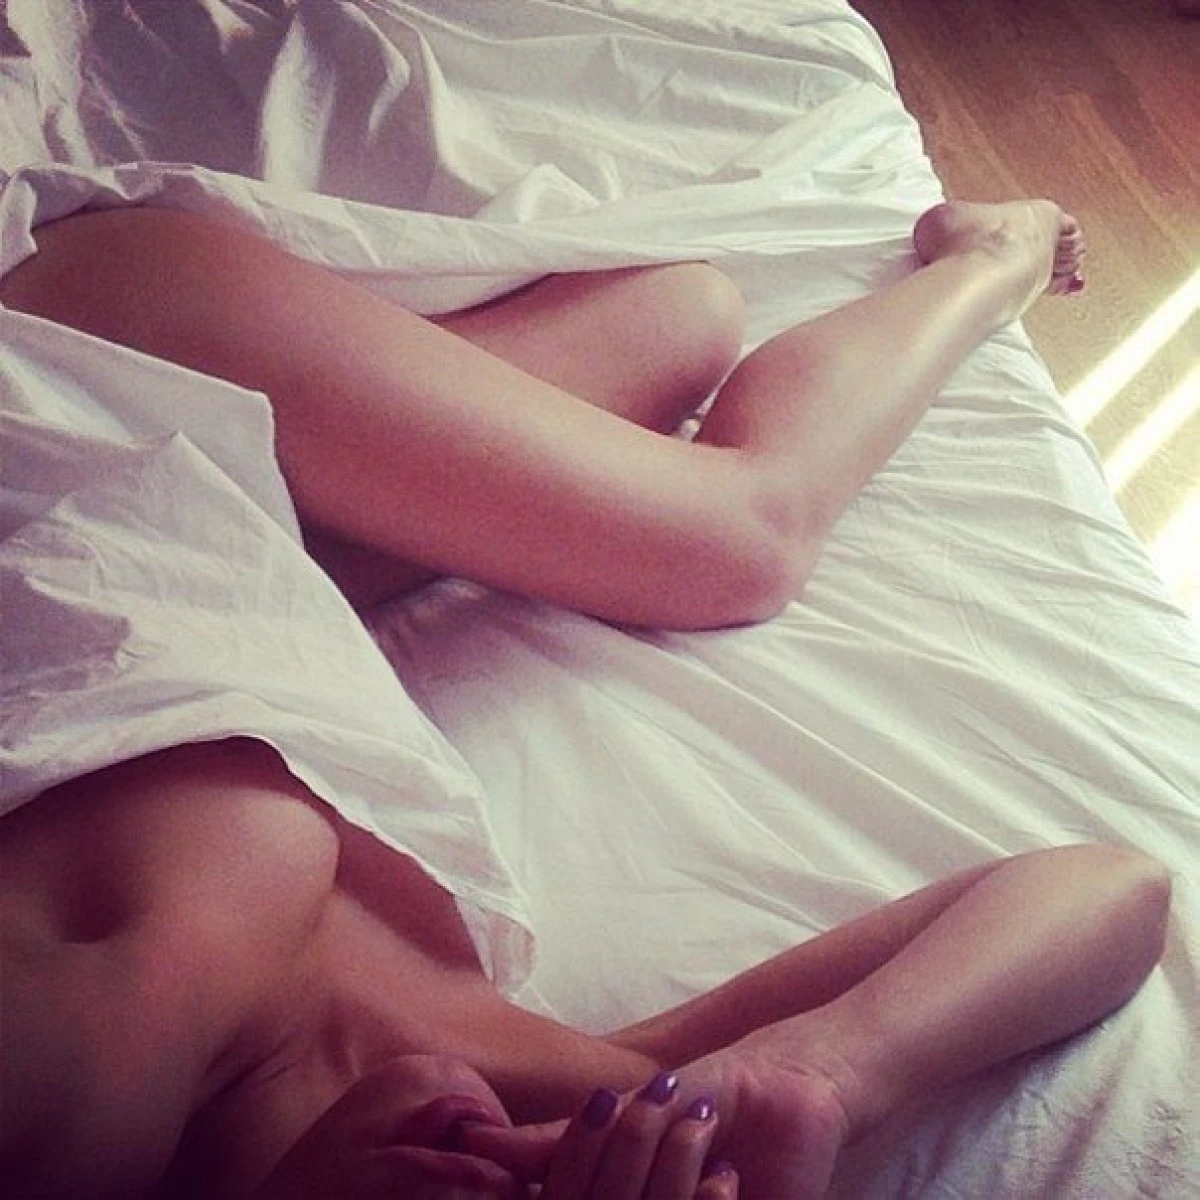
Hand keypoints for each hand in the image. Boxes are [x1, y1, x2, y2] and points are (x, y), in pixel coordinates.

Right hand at [461, 1073, 738, 1199]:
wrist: (788, 1095)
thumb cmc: (701, 1094)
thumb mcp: (621, 1109)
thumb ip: (554, 1138)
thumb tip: (476, 1142)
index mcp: (606, 1195)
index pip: (565, 1196)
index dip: (578, 1158)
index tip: (605, 1109)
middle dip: (635, 1150)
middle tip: (667, 1107)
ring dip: (675, 1170)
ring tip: (705, 1132)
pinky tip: (730, 1177)